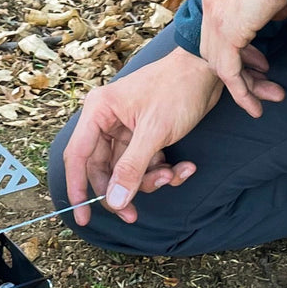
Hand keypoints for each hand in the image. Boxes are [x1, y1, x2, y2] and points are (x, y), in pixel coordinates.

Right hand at [63, 47, 223, 223]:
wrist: (209, 69)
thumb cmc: (177, 88)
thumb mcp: (154, 132)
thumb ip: (131, 168)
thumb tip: (114, 202)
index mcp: (98, 113)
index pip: (78, 157)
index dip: (77, 189)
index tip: (82, 218)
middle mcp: (107, 122)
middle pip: (103, 170)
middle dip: (123, 190)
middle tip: (133, 215)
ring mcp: (126, 130)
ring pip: (127, 171)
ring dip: (150, 181)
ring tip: (173, 174)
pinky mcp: (145, 136)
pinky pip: (146, 165)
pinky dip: (164, 171)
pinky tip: (185, 167)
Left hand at [199, 0, 286, 117]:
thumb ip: (269, 6)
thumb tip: (277, 15)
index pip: (219, 31)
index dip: (238, 50)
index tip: (257, 62)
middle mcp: (210, 6)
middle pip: (216, 51)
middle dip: (238, 71)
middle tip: (260, 82)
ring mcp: (215, 20)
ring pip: (221, 65)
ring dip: (241, 87)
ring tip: (256, 104)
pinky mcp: (225, 34)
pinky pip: (230, 72)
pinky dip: (241, 92)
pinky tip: (253, 107)